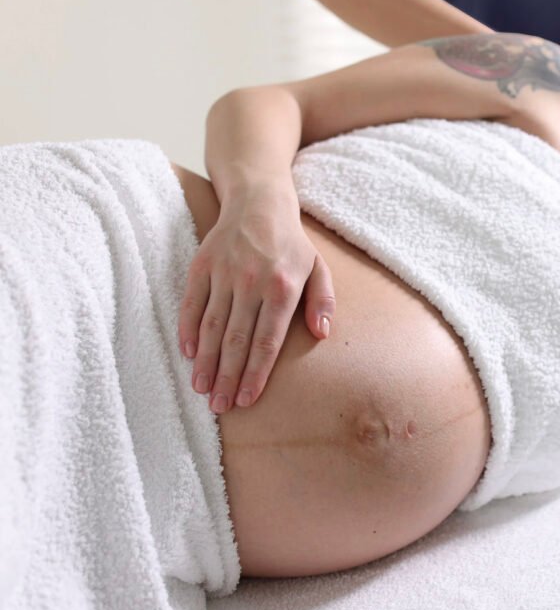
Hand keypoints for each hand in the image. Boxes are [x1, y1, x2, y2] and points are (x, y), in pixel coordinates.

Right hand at [177, 189, 335, 413]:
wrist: (259, 203)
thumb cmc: (292, 244)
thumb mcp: (318, 268)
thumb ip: (322, 301)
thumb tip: (321, 333)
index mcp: (283, 288)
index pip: (267, 340)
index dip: (256, 372)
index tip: (246, 399)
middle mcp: (252, 283)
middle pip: (236, 340)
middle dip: (227, 377)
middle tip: (219, 406)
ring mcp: (225, 274)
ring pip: (211, 326)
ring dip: (205, 361)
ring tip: (202, 389)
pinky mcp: (202, 266)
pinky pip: (192, 303)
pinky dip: (187, 330)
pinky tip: (187, 354)